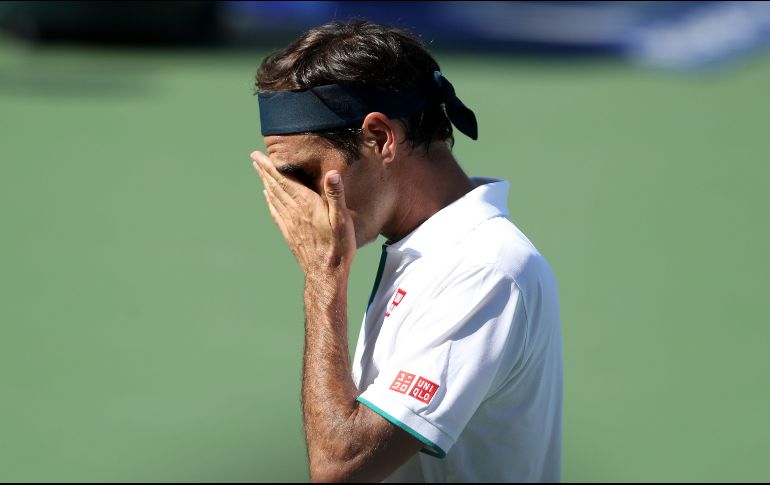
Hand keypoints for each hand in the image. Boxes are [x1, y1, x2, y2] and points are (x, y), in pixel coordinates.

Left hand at [251, 150, 355, 277]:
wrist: (326, 274)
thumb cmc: (338, 246)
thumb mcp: (342, 219)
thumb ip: (336, 195)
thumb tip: (333, 173)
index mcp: (305, 205)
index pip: (284, 180)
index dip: (271, 167)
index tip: (260, 154)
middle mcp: (293, 212)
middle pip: (275, 186)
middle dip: (264, 170)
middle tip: (254, 157)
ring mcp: (289, 223)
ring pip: (273, 197)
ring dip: (265, 182)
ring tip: (259, 171)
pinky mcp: (289, 233)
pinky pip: (275, 212)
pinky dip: (269, 200)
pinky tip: (267, 197)